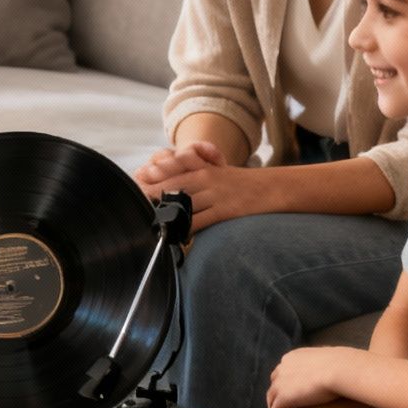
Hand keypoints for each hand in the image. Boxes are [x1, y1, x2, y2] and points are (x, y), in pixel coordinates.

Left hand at [134, 143, 269, 232]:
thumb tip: (177, 196)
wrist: (274, 188)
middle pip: (170, 189)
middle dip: (151, 200)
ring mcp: (215, 194)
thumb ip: (198, 182)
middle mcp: (206, 179)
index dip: (150, 185)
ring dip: (166, 217)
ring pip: (183, 205)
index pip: (169, 176)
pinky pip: (200, 221)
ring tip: (150, 226)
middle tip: (133, 210)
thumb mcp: (220, 176)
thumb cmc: (245, 186)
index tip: (133, 192)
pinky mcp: (225, 209)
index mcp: (202, 170)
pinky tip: (176, 237)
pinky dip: (186, 230)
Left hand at [267, 347, 354, 407]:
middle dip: (278, 396)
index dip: (286, 383)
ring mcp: (281, 383)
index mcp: (294, 357)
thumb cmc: (344, 363)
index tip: (294, 392)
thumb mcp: (332, 357)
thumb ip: (327, 362)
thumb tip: (337, 366)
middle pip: (275, 384)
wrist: (341, 369)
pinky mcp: (284, 398)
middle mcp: (283, 368)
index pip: (284, 370)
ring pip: (272, 399)